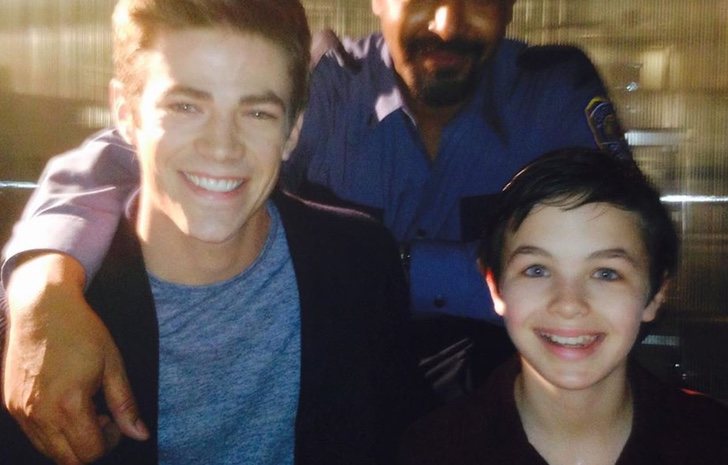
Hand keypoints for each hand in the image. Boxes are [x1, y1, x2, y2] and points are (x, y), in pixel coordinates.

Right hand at [2, 253, 148, 464]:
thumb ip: (125, 405)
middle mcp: (39, 414)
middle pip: (67, 459)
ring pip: (48, 450)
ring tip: (84, 407)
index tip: (116, 419)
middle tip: (102, 416)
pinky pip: (33, 434)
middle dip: (90, 446)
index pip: (90, 452)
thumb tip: (140, 434)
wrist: (42, 307)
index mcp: (68, 405)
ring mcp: (20, 411)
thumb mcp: (113, 365)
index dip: (111, 441)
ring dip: (70, 440)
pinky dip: (52, 430)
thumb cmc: (81, 332)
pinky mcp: (10, 404)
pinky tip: (65, 402)